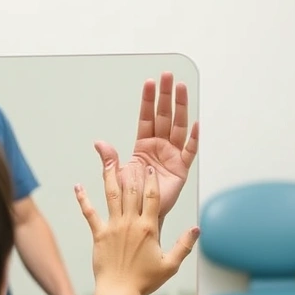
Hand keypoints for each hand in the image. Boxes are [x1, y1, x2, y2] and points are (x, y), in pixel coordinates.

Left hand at [75, 147, 199, 294]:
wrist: (118, 292)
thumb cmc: (144, 281)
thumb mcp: (170, 264)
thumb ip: (184, 245)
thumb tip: (197, 229)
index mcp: (148, 228)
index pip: (152, 198)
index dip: (152, 181)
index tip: (151, 168)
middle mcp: (130, 223)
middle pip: (132, 191)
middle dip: (134, 172)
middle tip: (133, 157)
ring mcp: (113, 227)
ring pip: (112, 196)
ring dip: (109, 176)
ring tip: (107, 161)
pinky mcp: (99, 234)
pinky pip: (90, 213)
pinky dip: (83, 199)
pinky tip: (78, 186)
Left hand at [94, 72, 198, 220]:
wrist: (140, 218)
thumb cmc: (131, 198)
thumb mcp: (118, 176)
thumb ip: (111, 160)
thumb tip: (99, 143)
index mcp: (144, 146)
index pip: (147, 117)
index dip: (148, 100)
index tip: (150, 82)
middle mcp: (160, 147)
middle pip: (165, 116)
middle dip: (166, 96)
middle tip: (168, 76)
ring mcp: (172, 156)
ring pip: (178, 127)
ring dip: (180, 107)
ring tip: (181, 88)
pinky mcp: (181, 169)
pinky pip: (189, 151)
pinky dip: (193, 139)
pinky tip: (195, 124)